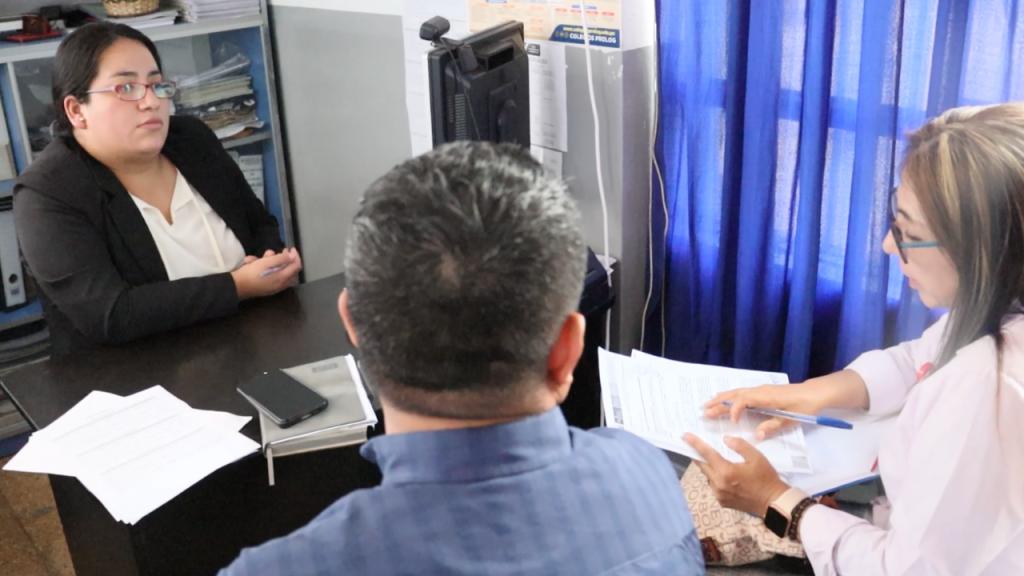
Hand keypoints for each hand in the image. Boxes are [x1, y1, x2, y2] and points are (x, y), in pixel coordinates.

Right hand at [231, 248, 302, 299]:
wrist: (236, 287)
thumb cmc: (252, 273)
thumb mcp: (267, 262)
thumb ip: (281, 259)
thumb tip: (292, 256)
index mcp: (283, 278)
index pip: (296, 266)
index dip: (295, 256)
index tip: (290, 248)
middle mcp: (280, 284)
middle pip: (288, 269)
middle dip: (281, 258)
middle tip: (275, 252)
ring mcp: (273, 286)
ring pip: (276, 270)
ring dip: (267, 261)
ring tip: (256, 258)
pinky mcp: (265, 287)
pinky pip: (268, 275)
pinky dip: (261, 267)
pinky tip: (250, 262)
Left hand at [683, 433, 789, 516]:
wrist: (773, 502)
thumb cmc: (766, 478)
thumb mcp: (756, 457)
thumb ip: (739, 446)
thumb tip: (725, 439)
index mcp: (726, 471)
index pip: (707, 454)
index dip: (695, 444)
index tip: (685, 436)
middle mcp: (718, 484)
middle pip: (702, 466)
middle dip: (697, 455)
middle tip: (692, 445)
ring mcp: (719, 494)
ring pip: (708, 476)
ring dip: (708, 467)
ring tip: (712, 459)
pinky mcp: (722, 501)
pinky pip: (714, 486)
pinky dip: (716, 478)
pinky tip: (724, 475)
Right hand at [703, 383, 826, 439]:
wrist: (815, 393)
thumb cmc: (804, 406)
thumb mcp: (790, 420)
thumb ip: (772, 426)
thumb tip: (756, 436)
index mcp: (765, 397)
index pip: (743, 400)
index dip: (734, 410)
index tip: (731, 423)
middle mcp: (760, 391)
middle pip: (735, 394)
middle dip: (719, 403)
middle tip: (704, 412)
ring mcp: (760, 390)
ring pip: (736, 392)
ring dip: (721, 398)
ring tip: (708, 405)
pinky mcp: (762, 392)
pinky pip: (742, 393)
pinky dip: (730, 397)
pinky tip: (724, 400)